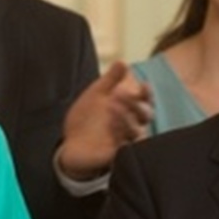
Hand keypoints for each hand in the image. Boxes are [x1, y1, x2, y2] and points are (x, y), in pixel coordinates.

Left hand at [57, 61, 153, 180]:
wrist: (71, 143)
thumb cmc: (88, 118)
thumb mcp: (96, 95)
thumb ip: (110, 80)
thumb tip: (123, 62)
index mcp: (129, 110)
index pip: (145, 101)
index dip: (147, 94)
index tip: (144, 86)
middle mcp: (132, 125)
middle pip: (145, 116)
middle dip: (135, 104)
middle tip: (119, 94)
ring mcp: (125, 141)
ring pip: (136, 132)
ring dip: (127, 118)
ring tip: (111, 107)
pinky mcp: (116, 155)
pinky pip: (125, 148)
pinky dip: (120, 137)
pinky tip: (110, 127)